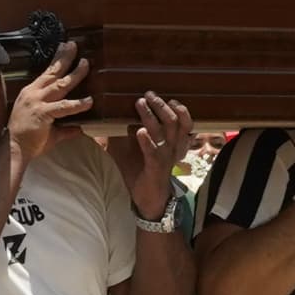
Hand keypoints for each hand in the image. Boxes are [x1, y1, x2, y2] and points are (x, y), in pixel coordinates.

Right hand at [4, 45, 94, 168]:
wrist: (13, 149)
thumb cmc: (27, 139)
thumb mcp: (47, 129)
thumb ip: (65, 127)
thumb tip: (79, 128)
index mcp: (31, 93)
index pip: (46, 73)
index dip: (56, 60)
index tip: (64, 47)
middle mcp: (33, 94)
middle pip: (52, 72)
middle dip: (64, 58)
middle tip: (74, 45)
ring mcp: (37, 102)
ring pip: (60, 85)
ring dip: (74, 74)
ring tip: (85, 64)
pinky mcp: (42, 113)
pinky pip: (63, 106)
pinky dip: (77, 103)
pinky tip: (90, 100)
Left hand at [122, 91, 196, 207]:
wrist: (148, 199)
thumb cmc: (142, 170)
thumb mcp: (134, 147)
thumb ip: (126, 131)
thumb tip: (109, 115)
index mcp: (173, 142)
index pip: (185, 122)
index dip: (179, 108)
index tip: (167, 97)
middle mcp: (173, 147)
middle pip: (174, 121)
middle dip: (161, 106)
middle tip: (148, 95)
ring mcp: (166, 157)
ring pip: (165, 132)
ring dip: (152, 116)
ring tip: (141, 104)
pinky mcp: (156, 168)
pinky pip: (154, 153)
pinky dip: (147, 141)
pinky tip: (139, 131)